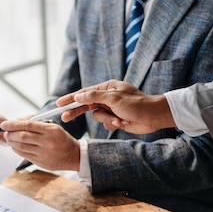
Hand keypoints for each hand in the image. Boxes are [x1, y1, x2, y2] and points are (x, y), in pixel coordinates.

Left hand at [0, 119, 79, 170]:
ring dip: (12, 142)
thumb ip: (35, 122)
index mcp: (50, 130)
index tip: (4, 124)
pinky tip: (15, 146)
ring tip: (9, 138)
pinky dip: (17, 149)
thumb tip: (17, 120)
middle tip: (5, 132)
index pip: (28, 125)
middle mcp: (47, 142)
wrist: (73, 155)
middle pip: (22, 136)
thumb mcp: (52, 126)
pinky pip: (24, 155)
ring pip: (21, 146)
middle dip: (10, 134)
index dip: (14, 124)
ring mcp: (43, 153)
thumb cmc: (61, 139)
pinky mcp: (41, 162)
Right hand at [55, 80, 174, 133]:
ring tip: (119, 119)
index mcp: (107, 87)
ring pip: (97, 116)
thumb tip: (78, 96)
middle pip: (87, 104)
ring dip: (107, 119)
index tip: (59, 104)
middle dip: (78, 112)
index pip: (84, 93)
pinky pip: (106, 123)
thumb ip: (94, 96)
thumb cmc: (137, 104)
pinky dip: (113, 124)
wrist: (154, 117)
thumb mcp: (114, 98)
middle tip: (64, 117)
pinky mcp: (115, 118)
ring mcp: (111, 108)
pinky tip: (123, 122)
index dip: (71, 99)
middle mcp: (108, 97)